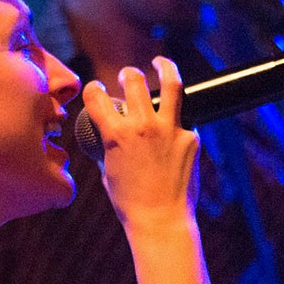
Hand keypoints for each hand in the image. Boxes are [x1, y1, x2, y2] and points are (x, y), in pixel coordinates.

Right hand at [82, 56, 200, 234]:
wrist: (161, 221)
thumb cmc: (130, 203)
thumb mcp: (109, 171)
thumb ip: (110, 148)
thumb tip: (112, 137)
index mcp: (115, 134)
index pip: (96, 96)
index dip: (93, 89)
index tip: (96, 90)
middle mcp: (142, 126)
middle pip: (134, 80)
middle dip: (128, 73)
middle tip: (128, 75)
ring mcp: (170, 129)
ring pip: (170, 84)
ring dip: (164, 67)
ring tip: (160, 63)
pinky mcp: (190, 138)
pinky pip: (184, 120)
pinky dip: (178, 120)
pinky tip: (175, 127)